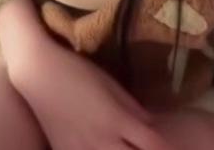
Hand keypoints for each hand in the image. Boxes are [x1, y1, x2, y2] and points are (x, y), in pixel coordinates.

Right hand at [10, 33, 172, 149]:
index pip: (153, 145)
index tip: (175, 148)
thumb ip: (133, 109)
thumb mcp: (111, 85)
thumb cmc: (78, 71)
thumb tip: (152, 127)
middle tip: (148, 147)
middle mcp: (102, 142)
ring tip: (127, 147)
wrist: (38, 73)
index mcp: (118, 121)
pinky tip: (106, 148)